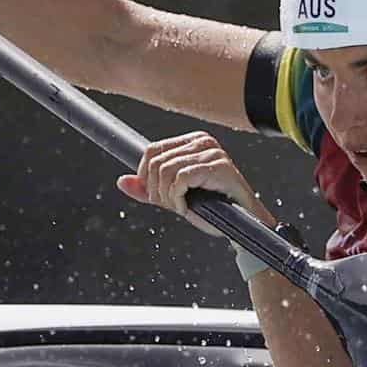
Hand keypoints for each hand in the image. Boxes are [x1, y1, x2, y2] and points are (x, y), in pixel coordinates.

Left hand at [117, 131, 272, 236]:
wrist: (244, 225)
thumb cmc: (214, 208)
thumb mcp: (174, 196)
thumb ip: (149, 189)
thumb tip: (122, 181)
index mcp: (192, 141)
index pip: (152, 150)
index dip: (146, 177)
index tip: (156, 195)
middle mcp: (202, 141)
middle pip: (156, 162)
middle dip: (157, 191)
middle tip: (172, 206)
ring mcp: (212, 152)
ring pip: (166, 171)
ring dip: (169, 198)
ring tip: (182, 208)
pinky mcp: (218, 166)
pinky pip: (181, 179)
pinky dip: (179, 199)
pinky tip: (189, 209)